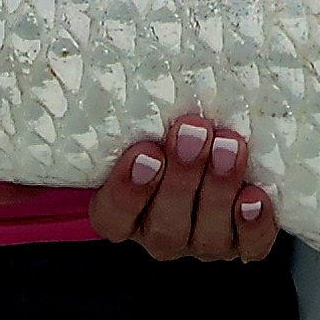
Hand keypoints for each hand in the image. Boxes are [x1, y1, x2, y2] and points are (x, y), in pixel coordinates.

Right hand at [89, 118, 280, 262]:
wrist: (214, 139)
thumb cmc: (162, 126)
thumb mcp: (134, 120)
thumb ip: (111, 111)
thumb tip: (64, 71)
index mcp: (121, 212)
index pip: (113, 215)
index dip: (128, 190)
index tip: (145, 151)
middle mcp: (159, 233)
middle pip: (163, 225)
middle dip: (181, 177)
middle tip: (193, 131)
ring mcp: (201, 242)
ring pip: (206, 235)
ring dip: (218, 189)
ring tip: (229, 146)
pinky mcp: (243, 245)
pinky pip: (249, 247)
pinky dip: (253, 226)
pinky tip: (255, 197)